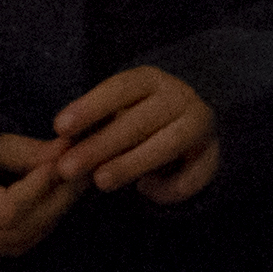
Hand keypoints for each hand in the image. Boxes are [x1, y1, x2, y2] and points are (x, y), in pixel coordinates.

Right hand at [0, 133, 78, 258]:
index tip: (63, 160)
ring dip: (57, 210)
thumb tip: (69, 151)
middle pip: (23, 229)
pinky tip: (60, 198)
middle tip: (86, 169)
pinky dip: (46, 220)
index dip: (39, 188)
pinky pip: (22, 244)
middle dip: (59, 199)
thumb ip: (26, 152)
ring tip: (79, 180)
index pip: (7, 209)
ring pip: (26, 240)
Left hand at [55, 64, 221, 202]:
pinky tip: (146, 191)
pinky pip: (192, 175)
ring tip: (100, 182)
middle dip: (101, 145)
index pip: (120, 89)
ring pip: (167, 144)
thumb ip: (94, 126)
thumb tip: (60, 148)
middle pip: (139, 120)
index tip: (59, 127)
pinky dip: (168, 187)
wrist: (194, 121)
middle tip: (67, 168)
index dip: (90, 107)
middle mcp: (178, 97)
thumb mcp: (119, 111)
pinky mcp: (213, 155)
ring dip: (131, 164)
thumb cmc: (140, 117)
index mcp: (151, 80)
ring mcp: (199, 124)